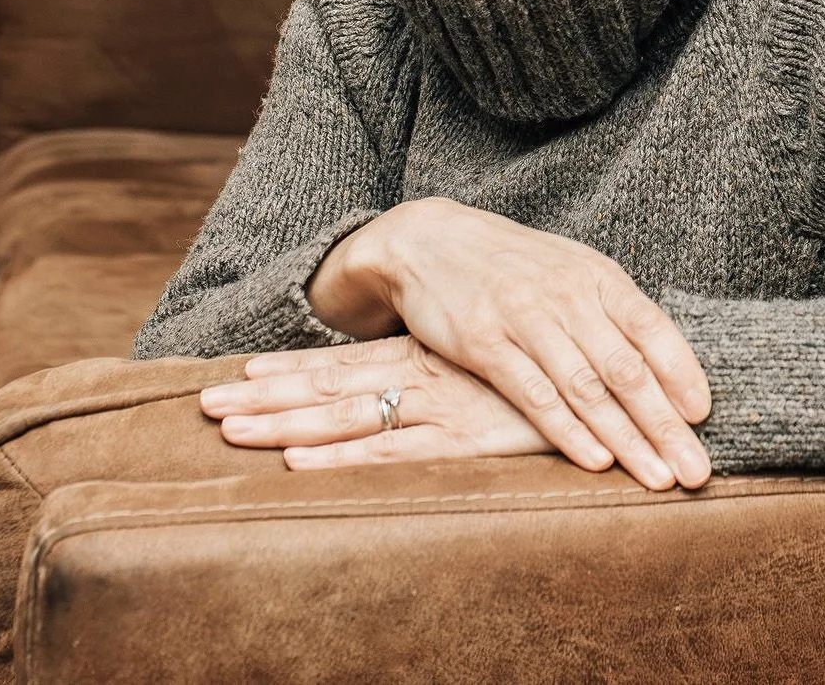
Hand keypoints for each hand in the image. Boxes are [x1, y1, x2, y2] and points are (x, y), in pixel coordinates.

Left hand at [200, 337, 551, 469]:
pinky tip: (295, 468)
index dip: (294, 367)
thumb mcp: (504, 368)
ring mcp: (439, 406)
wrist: (618, 371)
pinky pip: (388, 453)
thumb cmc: (561, 370)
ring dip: (283, 424)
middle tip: (205, 404)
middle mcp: (424, 376)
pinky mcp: (464, 439)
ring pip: (346, 416)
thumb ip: (469, 375)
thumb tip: (434, 386)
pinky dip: (338, 461)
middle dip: (266, 397)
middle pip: (331, 386)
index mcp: (432, 355)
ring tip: (228, 427)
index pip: (349, 361)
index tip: (243, 372)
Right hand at [308, 198, 712, 490]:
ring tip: (659, 478)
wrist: (429, 240)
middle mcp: (567, 295)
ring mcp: (526, 319)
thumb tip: (669, 365)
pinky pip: (535, 395)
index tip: (704, 416)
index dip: (682, 372)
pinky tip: (597, 462)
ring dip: (628, 440)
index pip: (652, 327)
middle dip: (666, 425)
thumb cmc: (512, 264)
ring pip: (587, 389)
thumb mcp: (569, 270)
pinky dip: (569, 432)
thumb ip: (613, 312)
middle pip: (627, 369)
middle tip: (698, 471)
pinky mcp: (485, 344)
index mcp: (596, 276)